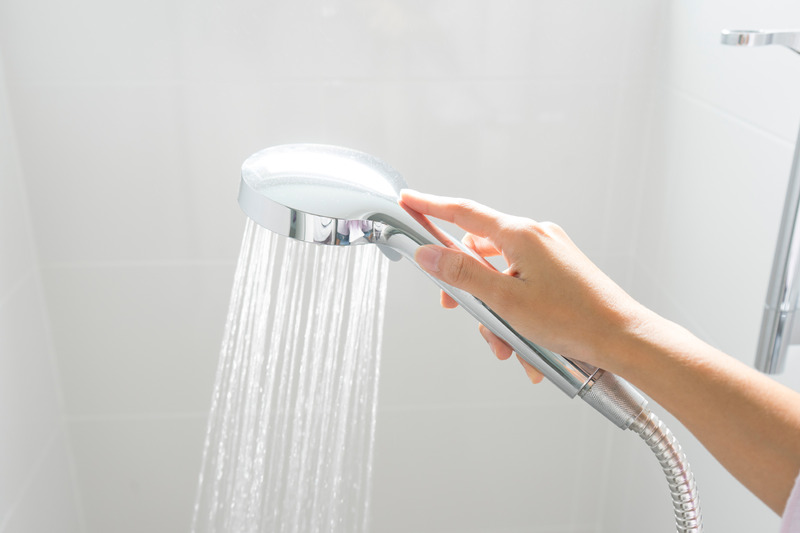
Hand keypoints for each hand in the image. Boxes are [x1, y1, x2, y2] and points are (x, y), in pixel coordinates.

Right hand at [400, 190, 644, 381]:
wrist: (623, 338)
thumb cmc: (574, 319)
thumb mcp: (505, 300)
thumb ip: (461, 274)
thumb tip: (427, 253)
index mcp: (521, 234)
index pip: (463, 213)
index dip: (431, 207)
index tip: (408, 200)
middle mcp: (535, 237)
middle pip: (479, 254)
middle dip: (469, 290)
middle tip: (462, 312)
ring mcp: (548, 254)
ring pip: (500, 278)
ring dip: (496, 314)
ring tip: (509, 347)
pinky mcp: (558, 272)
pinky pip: (521, 288)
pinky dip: (516, 315)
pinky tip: (526, 346)